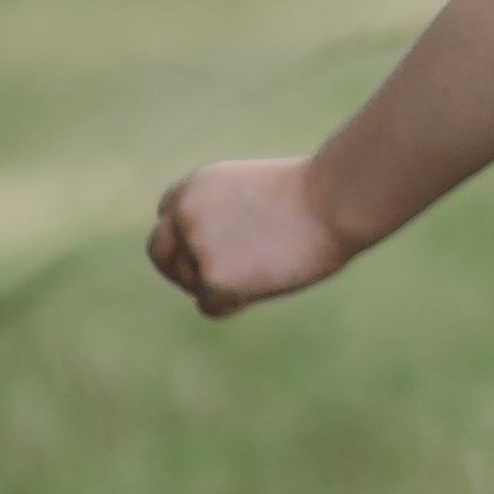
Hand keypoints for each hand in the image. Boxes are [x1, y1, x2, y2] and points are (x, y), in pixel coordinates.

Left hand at [149, 156, 349, 319]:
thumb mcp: (253, 191)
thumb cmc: (312, 196)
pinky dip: (233, 304)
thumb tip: (213, 258)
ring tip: (267, 270)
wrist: (333, 201)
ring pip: (192, 283)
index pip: (168, 217)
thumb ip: (223, 216)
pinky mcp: (213, 279)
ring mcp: (196, 247)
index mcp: (194, 187)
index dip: (186, 237)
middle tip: (207, 282)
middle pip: (160, 252)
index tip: (207, 252)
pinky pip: (209, 306)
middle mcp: (185, 214)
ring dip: (219, 285)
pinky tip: (261, 287)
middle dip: (177, 270)